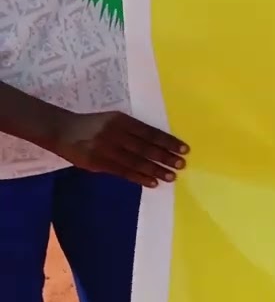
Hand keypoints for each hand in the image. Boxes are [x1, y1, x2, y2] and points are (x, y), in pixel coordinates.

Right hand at [48, 110, 188, 187]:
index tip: (184, 149)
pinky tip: (153, 182)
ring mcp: (105, 149)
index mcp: (122, 120)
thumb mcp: (114, 120)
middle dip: (165, 157)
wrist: (63, 130)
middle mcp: (115, 133)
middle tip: (181, 164)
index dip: (168, 141)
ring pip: (136, 162)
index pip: (150, 132)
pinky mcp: (97, 163)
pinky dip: (139, 178)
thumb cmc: (94, 125)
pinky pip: (123, 172)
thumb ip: (133, 130)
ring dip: (155, 170)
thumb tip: (159, 145)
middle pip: (145, 147)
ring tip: (171, 176)